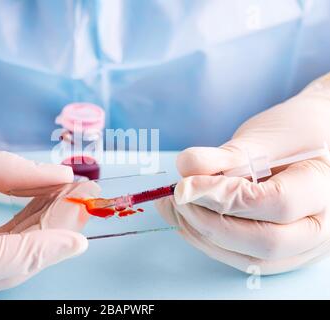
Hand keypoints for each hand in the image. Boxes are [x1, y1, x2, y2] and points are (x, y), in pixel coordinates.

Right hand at [0, 131, 97, 294]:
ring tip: (66, 200)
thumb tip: (57, 177)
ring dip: (36, 234)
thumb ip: (3, 170)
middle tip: (82, 202)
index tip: (78, 235)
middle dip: (49, 236)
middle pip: (2, 267)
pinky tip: (37, 210)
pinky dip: (14, 236)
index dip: (39, 250)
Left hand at [156, 73, 329, 274]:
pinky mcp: (282, 252)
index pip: (277, 204)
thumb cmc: (297, 132)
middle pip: (266, 242)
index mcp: (326, 188)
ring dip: (204, 236)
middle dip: (211, 223)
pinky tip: (186, 219)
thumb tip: (186, 167)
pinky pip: (244, 257)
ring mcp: (304, 245)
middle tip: (178, 198)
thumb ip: (228, 154)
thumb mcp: (266, 135)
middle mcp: (322, 227)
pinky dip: (210, 241)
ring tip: (175, 207)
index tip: (185, 185)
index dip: (224, 196)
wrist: (315, 141)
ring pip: (251, 258)